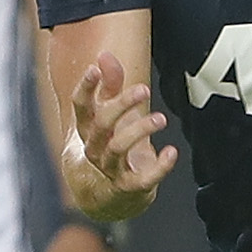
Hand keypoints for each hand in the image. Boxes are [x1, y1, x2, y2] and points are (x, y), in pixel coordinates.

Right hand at [64, 51, 178, 212]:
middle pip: (101, 124)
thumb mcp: (108, 116)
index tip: (95, 68)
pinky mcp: (127, 188)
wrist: (108, 196)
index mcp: (86, 129)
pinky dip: (159, 167)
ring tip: (161, 118)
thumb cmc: (108, 146)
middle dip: (121, 105)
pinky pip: (141, 179)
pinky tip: (172, 152)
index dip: (85, 88)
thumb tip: (105, 55)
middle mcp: (93, 148)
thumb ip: (109, 86)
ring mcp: (109, 170)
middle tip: (144, 89)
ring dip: (140, 130)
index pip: (80, 106)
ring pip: (118, 148)